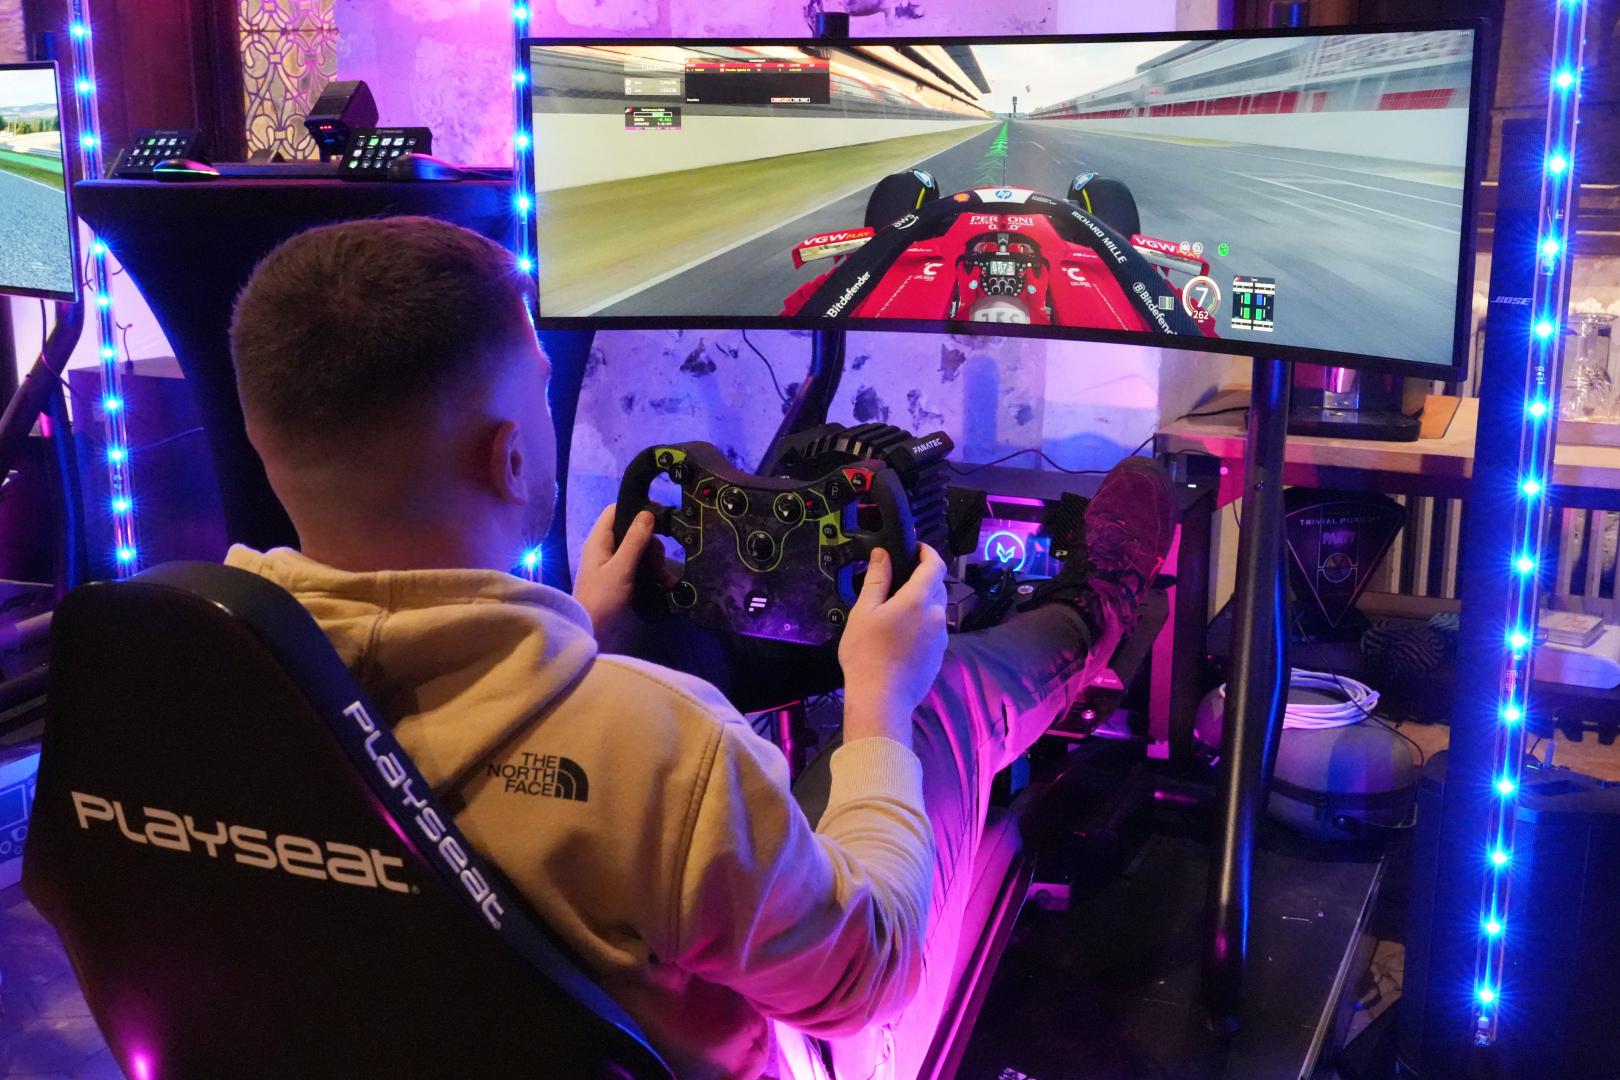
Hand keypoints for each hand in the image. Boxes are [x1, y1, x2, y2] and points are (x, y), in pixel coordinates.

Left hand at [573, 504, 674, 652]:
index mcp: (599, 540)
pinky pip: (640, 567)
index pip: (615, 510)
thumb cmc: (602, 597)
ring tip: (663, 575)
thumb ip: (634, 540)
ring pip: (639, 550)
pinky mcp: (621, 579)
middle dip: (650, 541)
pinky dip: (652, 572)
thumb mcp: (621, 568)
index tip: (658, 517)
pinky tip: (666, 583)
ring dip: (654, 559)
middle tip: (658, 558)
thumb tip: (648, 513)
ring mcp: (613, 564)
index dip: (636, 509)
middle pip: (632, 531)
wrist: (590, 631)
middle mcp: (605, 548)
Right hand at [837, 545, 948, 748]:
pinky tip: (900, 639)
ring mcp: (941, 638)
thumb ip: (877, 579)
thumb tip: (883, 553)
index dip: (927, 552)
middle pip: (937, 587)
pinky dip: (922, 625)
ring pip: (936, 611)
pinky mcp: (939, 657)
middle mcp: (938, 616)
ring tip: (894, 614)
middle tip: (896, 583)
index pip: (935, 565)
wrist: (881, 700)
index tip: (915, 549)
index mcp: (919, 600)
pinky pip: (934, 631)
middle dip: (922, 579)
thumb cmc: (867, 653)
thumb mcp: (864, 612)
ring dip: (921, 605)